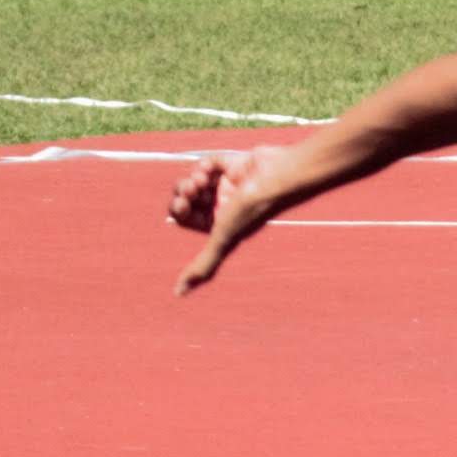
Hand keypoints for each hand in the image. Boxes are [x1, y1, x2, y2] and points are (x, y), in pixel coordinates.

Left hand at [167, 147, 308, 293]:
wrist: (278, 177)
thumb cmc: (253, 209)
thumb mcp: (223, 239)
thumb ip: (203, 264)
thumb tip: (178, 293)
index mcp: (220, 226)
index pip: (185, 218)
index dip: (179, 209)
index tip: (183, 203)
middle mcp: (223, 207)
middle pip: (188, 198)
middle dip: (184, 191)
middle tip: (191, 187)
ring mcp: (229, 186)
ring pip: (196, 180)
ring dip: (193, 177)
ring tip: (203, 177)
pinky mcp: (235, 165)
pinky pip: (210, 163)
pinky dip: (205, 165)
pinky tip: (211, 168)